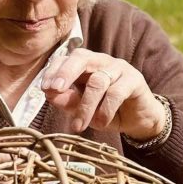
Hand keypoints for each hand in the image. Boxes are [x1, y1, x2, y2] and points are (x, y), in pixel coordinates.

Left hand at [42, 49, 166, 140]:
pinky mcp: (134, 79)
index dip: (53, 71)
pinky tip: (100, 123)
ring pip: (97, 81)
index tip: (44, 89)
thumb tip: (50, 94)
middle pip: (81, 57)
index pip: (66, 58)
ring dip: (85, 106)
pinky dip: (105, 110)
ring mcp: (119, 68)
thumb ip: (68, 101)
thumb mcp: (83, 109)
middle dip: (65, 73)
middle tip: (54, 90)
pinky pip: (116, 92)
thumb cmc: (107, 111)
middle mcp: (101, 61)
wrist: (139, 119)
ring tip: (79, 126)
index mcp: (85, 64)